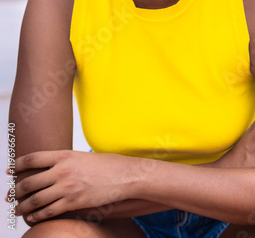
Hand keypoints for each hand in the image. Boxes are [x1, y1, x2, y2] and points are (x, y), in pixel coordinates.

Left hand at [12, 151, 138, 222]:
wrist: (125, 175)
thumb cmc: (107, 165)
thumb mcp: (83, 157)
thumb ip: (66, 161)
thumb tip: (53, 168)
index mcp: (64, 155)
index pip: (33, 158)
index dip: (17, 164)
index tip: (9, 170)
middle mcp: (62, 170)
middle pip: (29, 181)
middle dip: (16, 190)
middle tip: (9, 195)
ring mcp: (67, 187)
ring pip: (35, 200)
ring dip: (23, 207)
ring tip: (17, 209)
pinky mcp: (74, 203)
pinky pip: (49, 212)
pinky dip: (37, 216)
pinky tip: (33, 218)